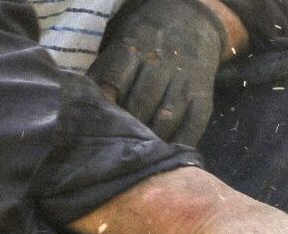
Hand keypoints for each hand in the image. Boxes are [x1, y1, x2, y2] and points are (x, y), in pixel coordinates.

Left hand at [88, 0, 227, 146]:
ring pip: (166, 117)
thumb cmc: (147, 43)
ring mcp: (185, 85)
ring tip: (138, 154)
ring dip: (151, 138)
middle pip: (142, 102)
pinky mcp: (204, 100)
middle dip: (127, 126)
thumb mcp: (123, 46)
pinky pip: (193, 127)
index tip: (99, 121)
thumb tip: (83, 102)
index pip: (117, 78)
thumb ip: (104, 72)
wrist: (193, 25)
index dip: (107, 102)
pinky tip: (167, 153)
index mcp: (136, 49)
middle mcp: (162, 66)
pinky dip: (179, 143)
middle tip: (115, 146)